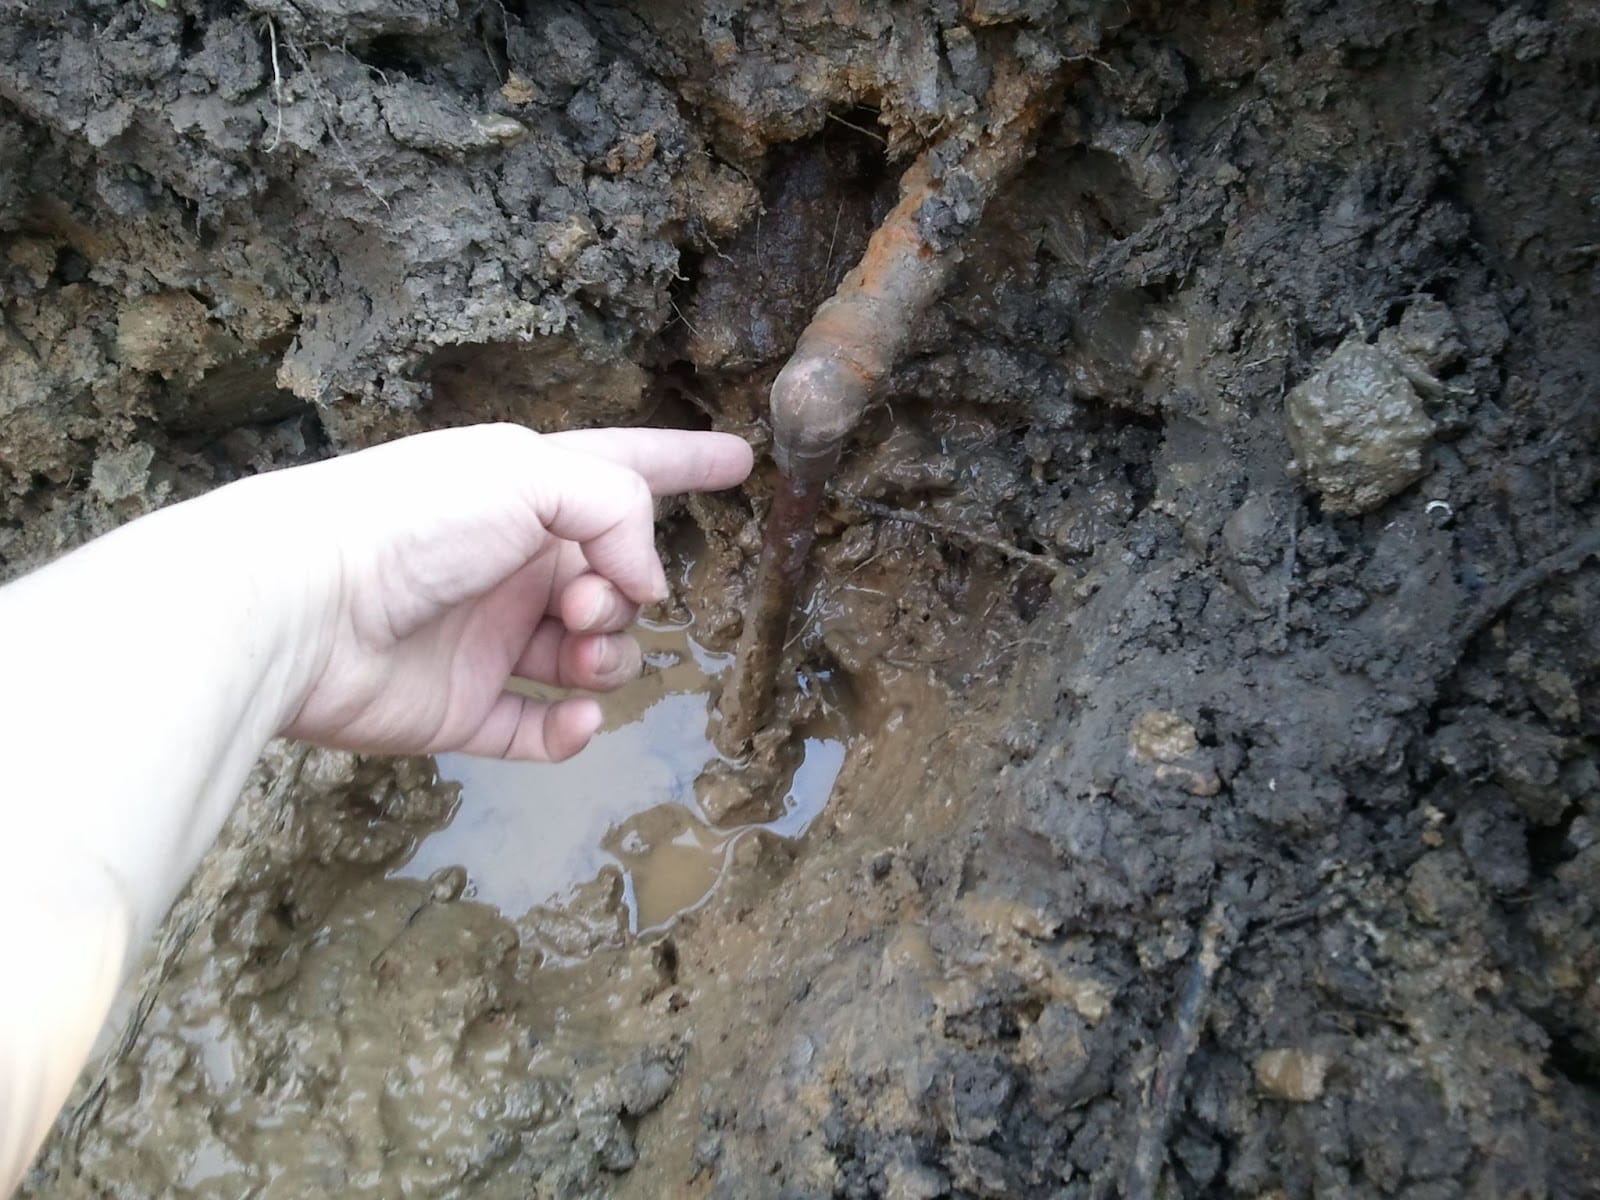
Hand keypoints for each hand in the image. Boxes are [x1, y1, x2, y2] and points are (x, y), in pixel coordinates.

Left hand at [252, 424, 751, 760]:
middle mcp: (514, 564)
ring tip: (574, 654)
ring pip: (593, 658)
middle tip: (578, 602)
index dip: (684, 462)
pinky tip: (575, 716)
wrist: (304, 609)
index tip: (741, 460)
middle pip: (617, 585)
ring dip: (608, 660)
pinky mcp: (465, 708)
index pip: (624, 469)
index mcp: (526, 493)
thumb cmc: (410, 521)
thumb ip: (618, 511)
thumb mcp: (531, 475)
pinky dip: (572, 729)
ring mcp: (491, 639)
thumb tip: (647, 585)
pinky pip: (543, 729)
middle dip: (624, 598)